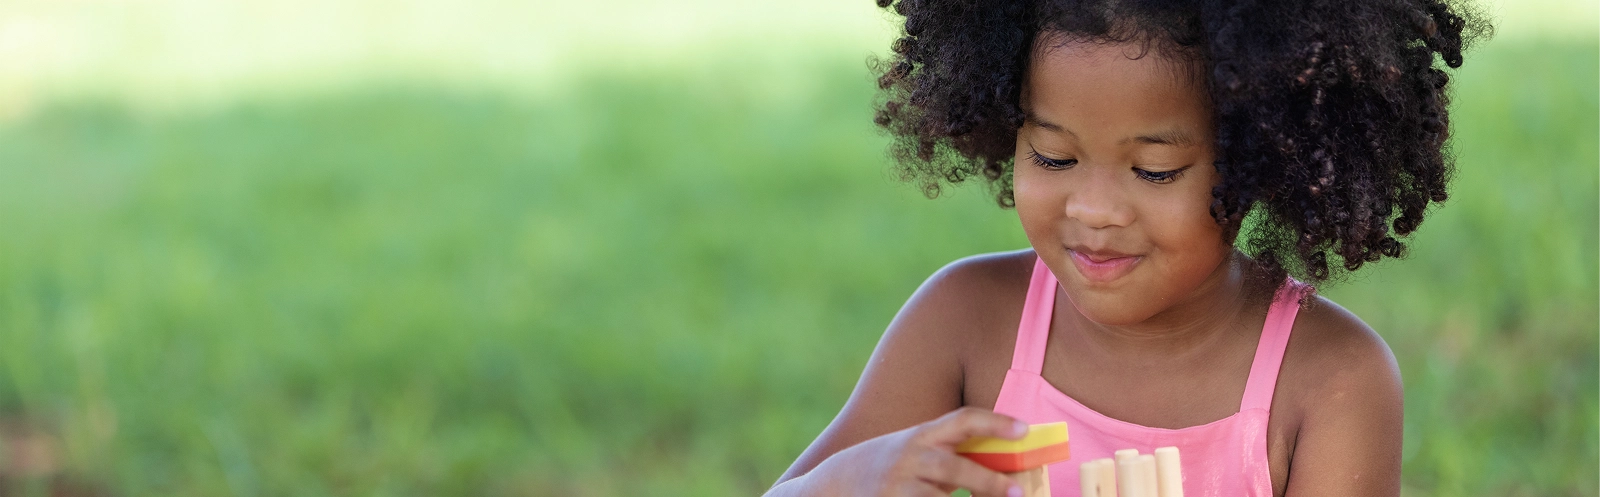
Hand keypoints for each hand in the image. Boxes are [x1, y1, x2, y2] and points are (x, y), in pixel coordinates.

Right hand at [805, 407, 1027, 496]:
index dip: (994, 422)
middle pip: (952, 468)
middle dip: (987, 481)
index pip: (962, 420)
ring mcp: (896, 486)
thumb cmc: (889, 467)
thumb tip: (1003, 463)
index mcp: (921, 435)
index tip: (1024, 429)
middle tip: (1016, 491)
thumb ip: (951, 454)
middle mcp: (908, 457)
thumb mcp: (916, 451)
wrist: (834, 483)